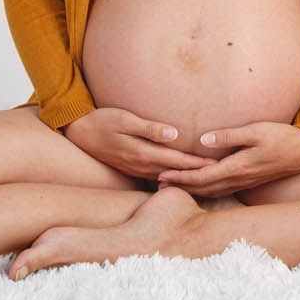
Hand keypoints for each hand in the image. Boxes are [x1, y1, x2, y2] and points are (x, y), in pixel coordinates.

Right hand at [62, 107, 217, 181]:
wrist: (78, 132)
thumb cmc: (103, 121)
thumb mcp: (125, 119)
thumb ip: (150, 128)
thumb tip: (176, 134)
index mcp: (143, 153)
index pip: (178, 160)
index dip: (199, 163)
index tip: (218, 165)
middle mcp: (142, 165)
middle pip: (176, 172)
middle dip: (198, 174)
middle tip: (221, 175)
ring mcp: (136, 169)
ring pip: (168, 177)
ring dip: (186, 178)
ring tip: (206, 179)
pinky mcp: (132, 168)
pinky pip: (157, 176)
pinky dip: (172, 177)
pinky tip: (181, 178)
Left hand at [155, 121, 299, 198]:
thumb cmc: (281, 137)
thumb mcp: (255, 131)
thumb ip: (229, 136)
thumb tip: (203, 140)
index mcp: (237, 167)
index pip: (202, 176)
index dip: (180, 177)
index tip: (161, 176)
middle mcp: (238, 178)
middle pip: (203, 187)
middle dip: (180, 186)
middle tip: (158, 184)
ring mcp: (244, 181)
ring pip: (212, 191)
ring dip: (192, 189)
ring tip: (174, 186)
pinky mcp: (249, 180)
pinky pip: (222, 188)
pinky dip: (206, 189)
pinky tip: (200, 186)